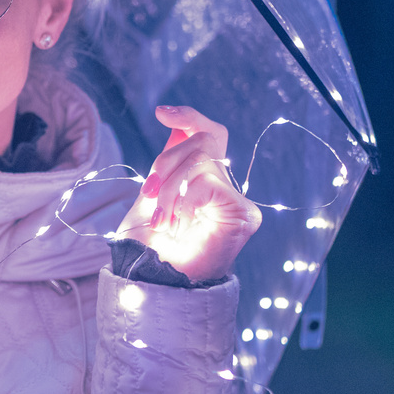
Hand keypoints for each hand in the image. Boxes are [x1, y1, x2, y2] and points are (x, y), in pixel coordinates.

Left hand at [114, 105, 262, 282]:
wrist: (155, 280)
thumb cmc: (150, 247)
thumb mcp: (151, 195)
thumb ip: (167, 164)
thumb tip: (172, 124)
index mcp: (204, 180)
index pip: (208, 134)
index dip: (189, 116)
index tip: (161, 113)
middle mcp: (225, 187)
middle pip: (204, 139)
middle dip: (168, 160)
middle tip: (150, 193)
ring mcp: (237, 200)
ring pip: (202, 158)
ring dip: (170, 188)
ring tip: (162, 218)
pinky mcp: (244, 213)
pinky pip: (207, 180)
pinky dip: (184, 198)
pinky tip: (178, 221)